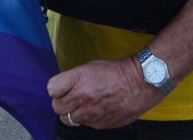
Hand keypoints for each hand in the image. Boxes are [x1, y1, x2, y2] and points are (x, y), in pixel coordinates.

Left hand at [48, 57, 162, 129]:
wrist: (141, 84)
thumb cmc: (117, 71)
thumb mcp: (91, 66)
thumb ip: (75, 79)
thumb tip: (65, 88)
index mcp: (79, 78)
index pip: (51, 89)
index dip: (57, 88)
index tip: (62, 87)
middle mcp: (82, 97)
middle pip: (57, 107)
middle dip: (62, 102)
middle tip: (71, 97)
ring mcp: (90, 113)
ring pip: (68, 119)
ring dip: (73, 112)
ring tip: (84, 104)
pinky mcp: (99, 124)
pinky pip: (84, 124)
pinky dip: (87, 118)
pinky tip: (97, 109)